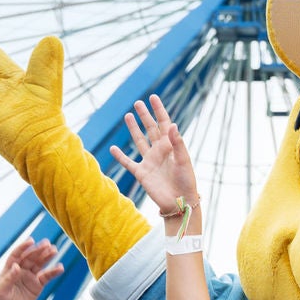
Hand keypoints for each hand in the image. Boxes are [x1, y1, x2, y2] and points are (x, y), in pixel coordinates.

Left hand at [0, 239, 62, 299]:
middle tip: (47, 244)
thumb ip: (9, 278)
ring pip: (39, 264)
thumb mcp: (0, 290)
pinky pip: (46, 277)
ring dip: (47, 257)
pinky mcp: (37, 286)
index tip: (31, 240)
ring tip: (54, 250)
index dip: (23, 247)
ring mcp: (29, 277)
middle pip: (30, 257)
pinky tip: (60, 267)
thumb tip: (17, 266)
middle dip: (38, 250)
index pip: (16, 255)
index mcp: (9, 268)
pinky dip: (53, 272)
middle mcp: (20, 270)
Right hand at [111, 96, 200, 227]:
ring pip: (139, 141)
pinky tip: (113, 148)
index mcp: (171, 146)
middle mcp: (159, 151)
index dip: (159, 110)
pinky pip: (128, 163)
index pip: (164, 123)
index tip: (153, 97)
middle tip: (137, 102)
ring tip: (127, 116)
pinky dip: (120, 156)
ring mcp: (149, 161)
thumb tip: (172, 124)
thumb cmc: (186, 182)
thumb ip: (177, 143)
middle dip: (144, 115)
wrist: (180, 202)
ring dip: (133, 129)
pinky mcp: (142, 173)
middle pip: (150, 129)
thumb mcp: (184, 160)